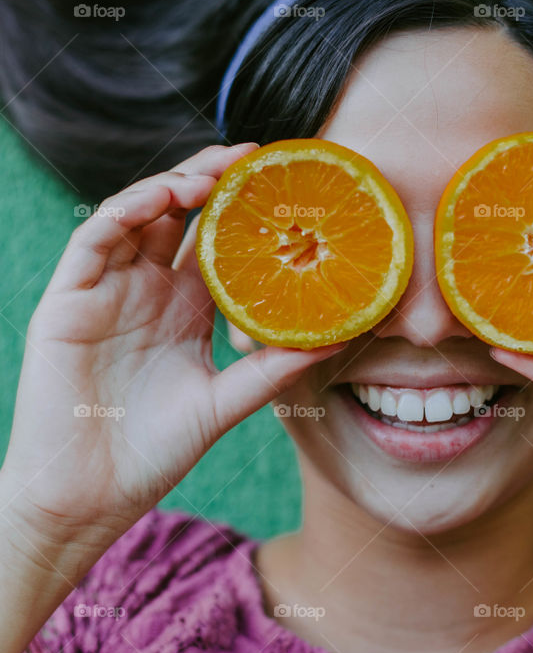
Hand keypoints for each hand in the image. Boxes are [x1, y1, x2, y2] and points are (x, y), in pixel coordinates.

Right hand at [2, 144, 345, 577]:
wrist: (89, 496)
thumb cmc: (154, 452)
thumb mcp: (227, 401)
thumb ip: (276, 367)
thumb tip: (344, 337)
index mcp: (183, 308)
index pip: (214, 240)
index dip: (242, 207)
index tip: (284, 182)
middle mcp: (144, 290)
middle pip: (176, 214)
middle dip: (210, 178)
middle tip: (252, 157)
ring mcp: (105, 291)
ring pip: (135, 215)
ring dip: (170, 186)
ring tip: (212, 175)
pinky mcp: (68, 301)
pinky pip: (93, 239)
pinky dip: (124, 211)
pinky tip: (160, 198)